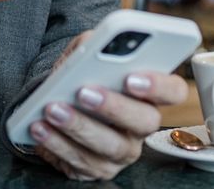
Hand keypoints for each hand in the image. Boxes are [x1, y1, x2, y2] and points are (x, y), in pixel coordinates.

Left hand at [29, 34, 189, 180]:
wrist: (55, 101)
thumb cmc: (79, 76)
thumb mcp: (85, 53)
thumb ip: (93, 45)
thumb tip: (93, 44)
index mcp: (148, 93)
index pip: (173, 91)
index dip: (159, 85)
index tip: (131, 77)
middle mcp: (141, 126)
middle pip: (144, 122)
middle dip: (113, 106)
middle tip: (84, 93)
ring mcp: (121, 151)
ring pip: (109, 146)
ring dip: (78, 127)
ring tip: (52, 110)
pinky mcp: (96, 168)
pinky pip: (80, 162)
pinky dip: (57, 144)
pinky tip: (40, 128)